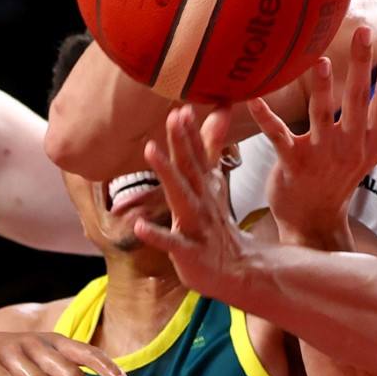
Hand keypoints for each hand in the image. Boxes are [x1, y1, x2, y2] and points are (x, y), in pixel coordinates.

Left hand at [133, 106, 252, 299]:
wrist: (236, 270)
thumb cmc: (215, 225)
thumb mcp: (214, 186)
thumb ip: (209, 152)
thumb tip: (216, 116)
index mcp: (204, 187)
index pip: (197, 154)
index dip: (189, 131)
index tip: (183, 105)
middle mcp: (201, 201)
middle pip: (190, 167)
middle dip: (181, 141)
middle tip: (174, 115)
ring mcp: (196, 226)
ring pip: (181, 197)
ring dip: (167, 173)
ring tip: (150, 150)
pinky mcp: (188, 252)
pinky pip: (171, 243)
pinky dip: (155, 235)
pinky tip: (139, 225)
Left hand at [248, 26, 376, 242]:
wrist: (315, 219)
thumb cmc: (343, 173)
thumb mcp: (374, 146)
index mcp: (372, 140)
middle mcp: (351, 147)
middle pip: (358, 101)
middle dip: (361, 66)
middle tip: (362, 31)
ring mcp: (321, 156)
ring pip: (321, 116)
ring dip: (322, 88)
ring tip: (320, 60)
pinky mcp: (293, 164)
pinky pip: (278, 136)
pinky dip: (267, 117)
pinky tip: (255, 97)